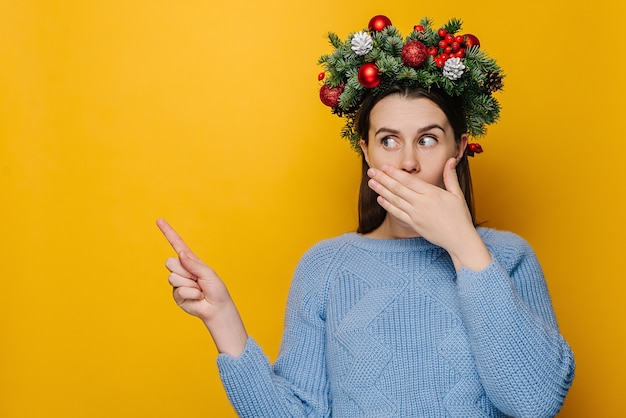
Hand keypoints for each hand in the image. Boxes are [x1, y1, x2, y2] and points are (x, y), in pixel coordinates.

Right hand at [156, 218, 246, 355]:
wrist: (216, 308)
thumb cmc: (216, 289)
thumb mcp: (208, 273)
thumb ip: (194, 264)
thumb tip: (180, 253)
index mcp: (191, 260)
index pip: (177, 244)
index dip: (168, 232)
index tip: (159, 220)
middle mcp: (182, 269)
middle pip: (170, 262)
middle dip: (185, 271)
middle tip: (197, 279)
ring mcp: (178, 282)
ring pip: (173, 277)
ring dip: (189, 285)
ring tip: (199, 289)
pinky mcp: (176, 295)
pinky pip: (178, 290)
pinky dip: (190, 294)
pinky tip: (197, 297)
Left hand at [367, 158, 490, 270]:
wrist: (459, 239)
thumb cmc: (460, 216)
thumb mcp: (457, 194)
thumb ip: (450, 176)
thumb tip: (451, 160)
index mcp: (432, 193)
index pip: (409, 180)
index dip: (394, 173)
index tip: (384, 166)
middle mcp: (421, 203)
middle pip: (398, 188)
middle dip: (383, 178)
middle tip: (371, 171)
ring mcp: (416, 214)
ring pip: (395, 200)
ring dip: (381, 190)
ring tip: (371, 182)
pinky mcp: (413, 224)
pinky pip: (397, 213)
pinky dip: (387, 205)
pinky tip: (379, 198)